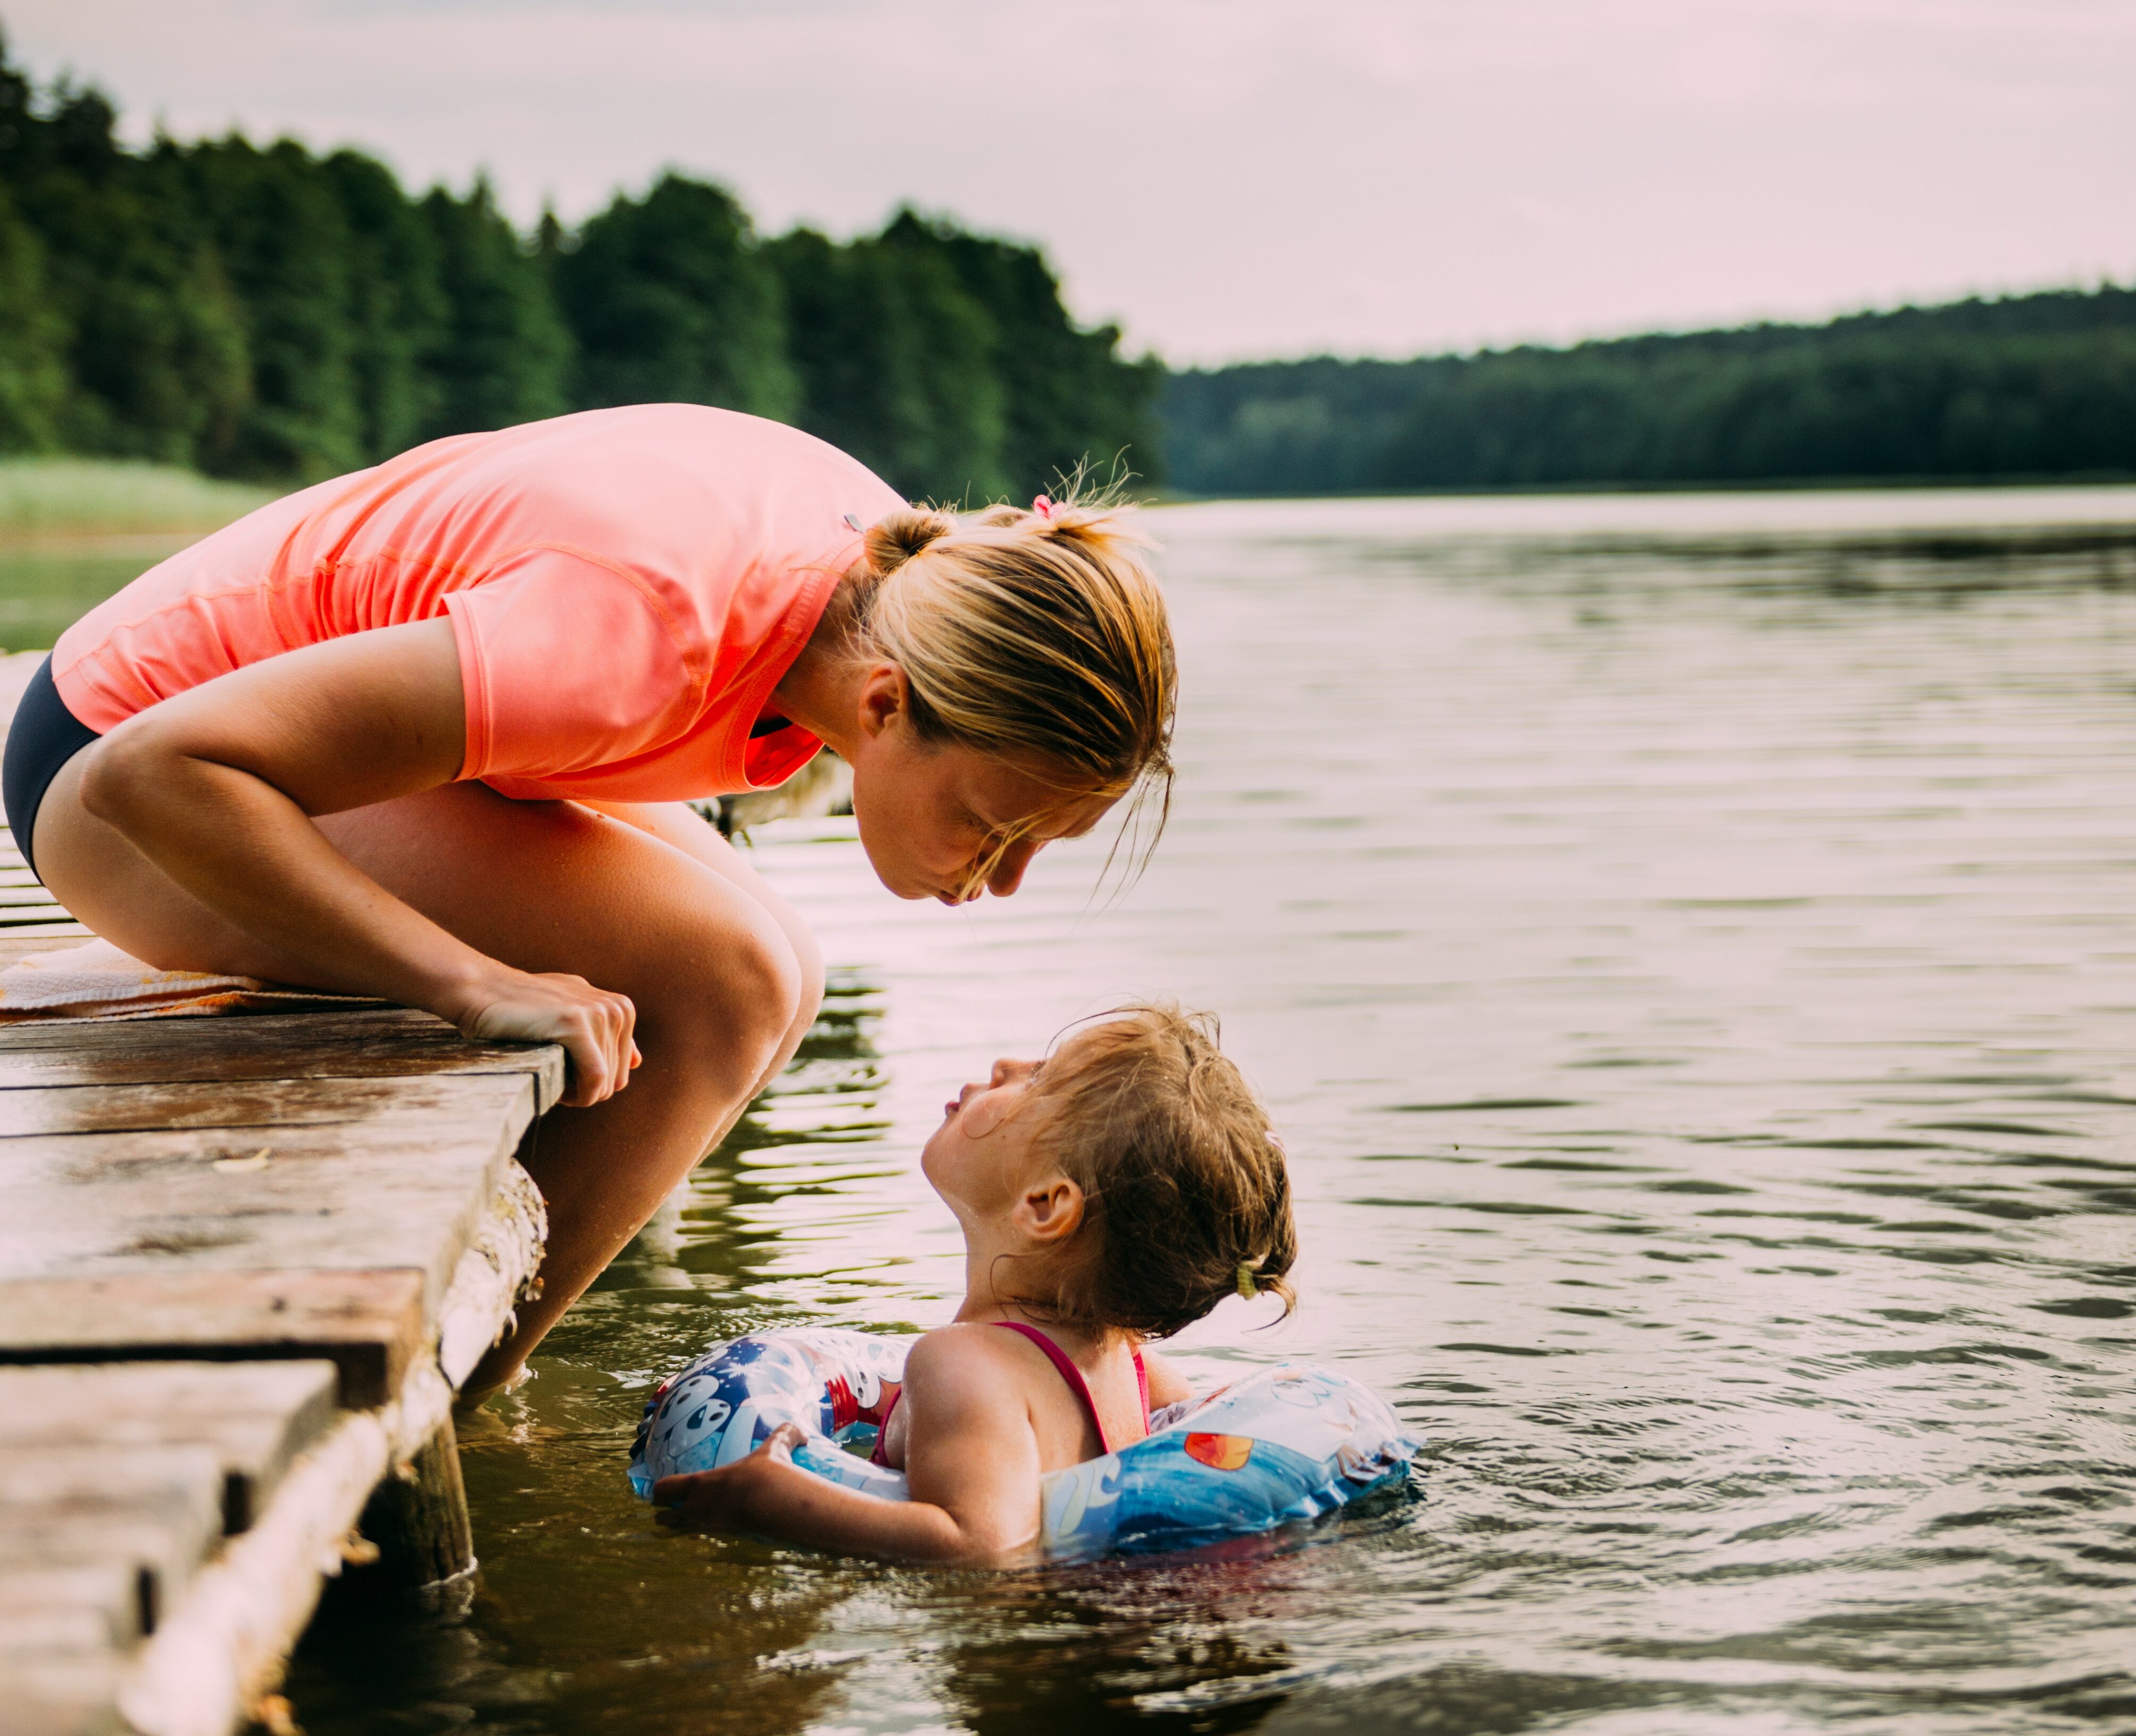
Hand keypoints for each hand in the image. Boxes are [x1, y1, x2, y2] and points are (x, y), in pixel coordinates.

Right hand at [459, 969, 639, 1106]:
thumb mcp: (573, 1014)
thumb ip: (606, 1036)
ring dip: (576, 1093)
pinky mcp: (576, 1023)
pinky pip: (595, 1078)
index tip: (563, 1078)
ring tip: (549, 1076)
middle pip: (616, 1080)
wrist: (481, 989)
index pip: (622, 1070)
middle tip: (553, 1079)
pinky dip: (577, 1094)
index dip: (592, 1085)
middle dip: (584, 1090)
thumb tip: (638, 1061)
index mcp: (621, 1008)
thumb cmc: (522, 1008)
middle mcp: (617, 1009)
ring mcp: (599, 1013)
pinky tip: (557, 1090)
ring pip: (605, 1083)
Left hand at [651, 1422, 803, 1527]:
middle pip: (667, 1519)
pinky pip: (703, 1542)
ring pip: (681, 1534)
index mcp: (701, 1484)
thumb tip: (803, 1433)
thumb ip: (785, 1434)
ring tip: (683, 1528)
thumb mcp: (776, 1447)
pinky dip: (701, 1540)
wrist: (775, 1502)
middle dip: (667, 1516)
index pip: (665, 1490)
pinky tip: (708, 1537)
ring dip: (680, 1531)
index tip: (658, 1491)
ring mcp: (709, 1527)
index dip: (659, 1491)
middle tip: (670, 1511)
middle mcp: (698, 1508)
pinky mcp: (724, 1540)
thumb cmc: (767, 1473)